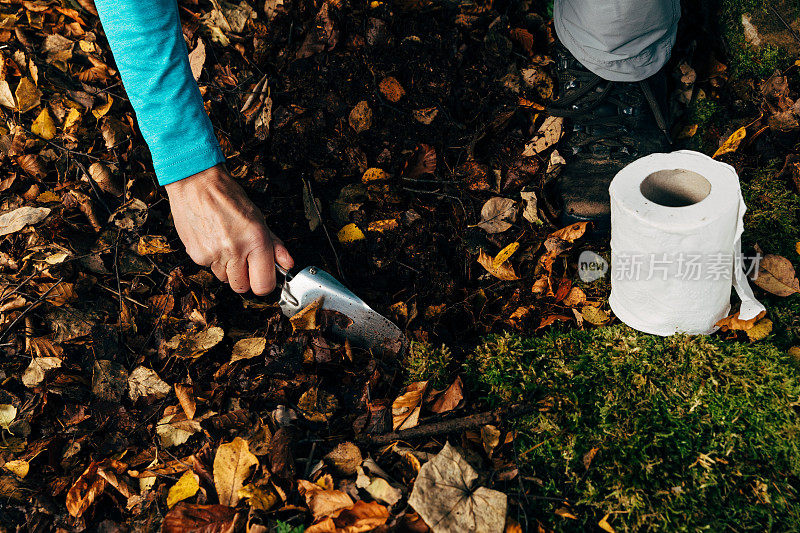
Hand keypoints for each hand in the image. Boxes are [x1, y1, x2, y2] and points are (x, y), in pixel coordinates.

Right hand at [165, 164, 293, 294]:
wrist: (197, 184)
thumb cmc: (229, 198)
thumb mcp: (259, 219)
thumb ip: (274, 245)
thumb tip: (288, 264)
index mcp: (256, 240)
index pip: (263, 285)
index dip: (263, 285)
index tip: (261, 278)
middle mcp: (236, 250)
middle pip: (242, 287)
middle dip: (244, 278)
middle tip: (242, 260)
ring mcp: (214, 254)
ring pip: (224, 278)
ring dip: (226, 267)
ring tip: (225, 243)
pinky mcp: (196, 255)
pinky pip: (208, 267)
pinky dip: (211, 258)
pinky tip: (212, 239)